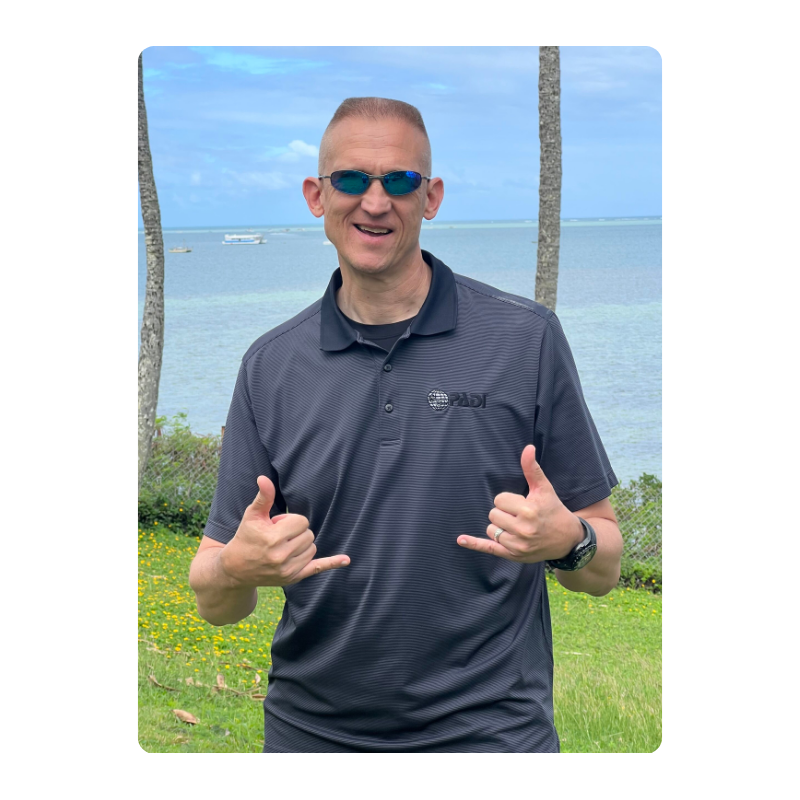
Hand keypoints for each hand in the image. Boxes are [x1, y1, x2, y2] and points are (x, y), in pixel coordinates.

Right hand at [219, 476, 349, 586]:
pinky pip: (317, 568)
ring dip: (302, 544)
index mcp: (273, 538)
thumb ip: (263, 497)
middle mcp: (282, 556)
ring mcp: (289, 570)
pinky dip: (332, 563)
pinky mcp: (293, 578)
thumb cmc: (245, 538)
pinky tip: (346, 560)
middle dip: (296, 532)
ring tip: (282, 547)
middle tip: (277, 537)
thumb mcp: (252, 516)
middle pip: (308, 534)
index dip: (290, 520)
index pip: (301, 521)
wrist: (235, 569)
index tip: (276, 525)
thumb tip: (264, 478)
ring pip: (312, 547)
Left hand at [457, 445, 583, 562]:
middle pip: (493, 514)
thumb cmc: (553, 510)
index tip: (521, 504)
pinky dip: (474, 544)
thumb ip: (532, 469)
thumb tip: (528, 448)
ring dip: (499, 526)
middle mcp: (522, 529)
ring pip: (490, 529)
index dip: (508, 500)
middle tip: (520, 516)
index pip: (499, 500)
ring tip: (517, 527)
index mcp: (528, 510)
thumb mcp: (545, 489)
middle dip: (503, 513)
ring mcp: (517, 545)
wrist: (568, 539)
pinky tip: (461, 539)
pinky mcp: (513, 555)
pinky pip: (488, 548)